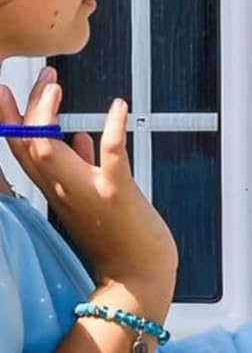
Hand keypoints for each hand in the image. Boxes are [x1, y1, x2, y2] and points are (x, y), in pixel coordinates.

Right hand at [0, 70, 177, 295]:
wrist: (137, 276)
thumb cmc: (117, 235)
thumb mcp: (92, 197)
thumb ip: (82, 165)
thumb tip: (81, 135)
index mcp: (55, 190)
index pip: (21, 151)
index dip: (10, 120)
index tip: (5, 89)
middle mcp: (61, 191)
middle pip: (26, 147)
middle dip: (25, 108)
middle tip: (42, 75)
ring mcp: (86, 193)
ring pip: (49, 152)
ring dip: (47, 115)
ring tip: (55, 84)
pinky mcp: (116, 195)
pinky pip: (110, 157)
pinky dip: (112, 129)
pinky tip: (118, 104)